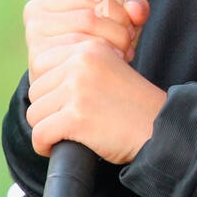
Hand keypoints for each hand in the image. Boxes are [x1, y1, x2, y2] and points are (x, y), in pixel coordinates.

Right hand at [23, 0, 150, 83]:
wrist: (72, 88)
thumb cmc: (99, 47)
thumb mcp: (119, 23)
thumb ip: (133, 9)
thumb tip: (136, 9)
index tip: (121, 0)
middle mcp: (38, 7)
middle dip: (120, 16)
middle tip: (130, 35)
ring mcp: (35, 32)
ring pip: (88, 19)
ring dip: (117, 37)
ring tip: (125, 50)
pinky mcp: (39, 57)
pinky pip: (80, 47)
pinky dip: (104, 55)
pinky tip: (112, 64)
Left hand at [26, 37, 167, 164]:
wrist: (162, 130)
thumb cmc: (136, 107)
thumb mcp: (110, 71)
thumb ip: (78, 68)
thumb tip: (38, 81)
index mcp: (89, 48)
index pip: (41, 64)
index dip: (49, 89)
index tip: (65, 104)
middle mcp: (81, 63)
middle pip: (36, 90)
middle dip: (49, 111)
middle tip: (71, 123)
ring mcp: (78, 89)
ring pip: (35, 113)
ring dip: (48, 129)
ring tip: (69, 135)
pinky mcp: (76, 116)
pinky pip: (40, 134)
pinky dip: (44, 146)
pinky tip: (58, 148)